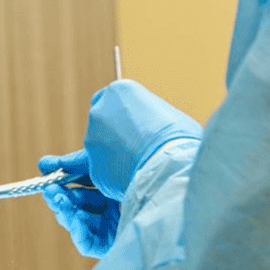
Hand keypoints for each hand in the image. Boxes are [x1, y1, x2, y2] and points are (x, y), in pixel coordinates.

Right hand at [38, 150, 119, 257]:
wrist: (152, 174)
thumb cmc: (128, 163)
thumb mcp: (96, 161)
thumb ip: (70, 164)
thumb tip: (42, 163)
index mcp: (114, 182)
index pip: (83, 184)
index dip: (64, 180)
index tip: (46, 175)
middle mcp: (115, 203)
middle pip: (79, 204)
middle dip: (61, 196)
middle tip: (48, 189)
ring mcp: (114, 223)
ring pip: (79, 222)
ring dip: (64, 211)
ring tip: (56, 199)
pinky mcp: (114, 243)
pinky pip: (89, 242)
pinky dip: (78, 231)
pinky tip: (73, 219)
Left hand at [84, 80, 202, 200]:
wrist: (169, 165)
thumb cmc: (177, 138)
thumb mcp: (165, 114)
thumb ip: (147, 116)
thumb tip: (149, 129)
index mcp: (119, 90)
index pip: (108, 99)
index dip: (119, 115)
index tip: (129, 127)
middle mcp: (100, 109)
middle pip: (101, 123)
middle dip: (113, 136)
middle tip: (135, 149)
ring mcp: (92, 136)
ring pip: (99, 148)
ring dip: (113, 156)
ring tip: (140, 166)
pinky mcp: (92, 164)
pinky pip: (102, 171)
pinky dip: (113, 177)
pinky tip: (133, 179)